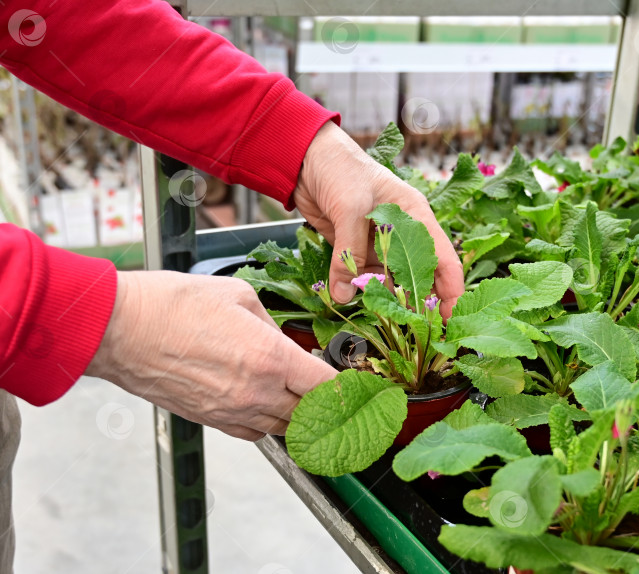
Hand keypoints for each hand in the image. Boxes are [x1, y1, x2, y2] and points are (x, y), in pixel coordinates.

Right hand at [86, 271, 337, 440]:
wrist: (120, 330)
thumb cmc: (172, 306)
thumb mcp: (239, 296)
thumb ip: (273, 323)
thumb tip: (284, 341)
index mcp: (271, 359)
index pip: (329, 389)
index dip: (351, 390)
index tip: (360, 387)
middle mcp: (256, 393)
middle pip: (313, 416)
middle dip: (331, 407)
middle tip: (342, 397)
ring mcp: (232, 412)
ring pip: (286, 429)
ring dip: (303, 418)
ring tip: (310, 401)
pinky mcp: (212, 420)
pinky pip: (256, 433)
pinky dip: (272, 423)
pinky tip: (272, 406)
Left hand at [293, 122, 463, 318]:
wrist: (307, 158)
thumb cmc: (340, 169)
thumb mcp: (350, 208)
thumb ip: (349, 252)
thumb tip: (346, 294)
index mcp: (415, 216)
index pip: (443, 258)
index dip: (449, 290)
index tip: (446, 318)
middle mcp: (403, 231)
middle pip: (420, 273)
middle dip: (420, 301)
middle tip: (417, 329)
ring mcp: (380, 241)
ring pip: (392, 278)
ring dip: (389, 298)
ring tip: (390, 321)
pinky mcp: (357, 248)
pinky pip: (366, 275)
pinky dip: (364, 290)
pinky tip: (363, 303)